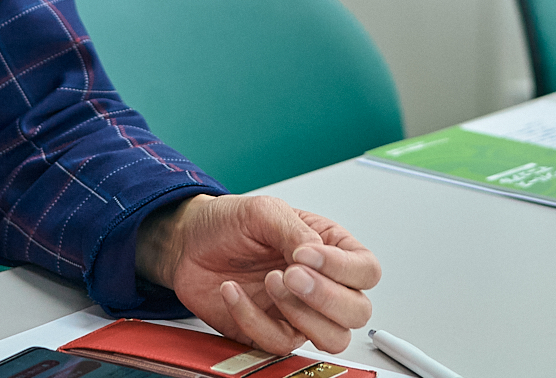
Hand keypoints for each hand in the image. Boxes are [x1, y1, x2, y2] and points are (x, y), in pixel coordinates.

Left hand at [137, 195, 379, 356]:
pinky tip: (233, 291)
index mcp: (331, 249)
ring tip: (269, 282)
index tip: (305, 254)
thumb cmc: (230, 224)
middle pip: (357, 312)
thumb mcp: (264, 211)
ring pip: (332, 338)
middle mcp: (322, 285)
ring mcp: (299, 313)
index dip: (342, 269)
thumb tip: (317, 254)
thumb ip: (295, 231)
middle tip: (290, 274)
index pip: (366, 271)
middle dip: (327, 297)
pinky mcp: (271, 332)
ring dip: (301, 314)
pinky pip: (278, 344)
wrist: (189, 244)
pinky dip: (253, 319)